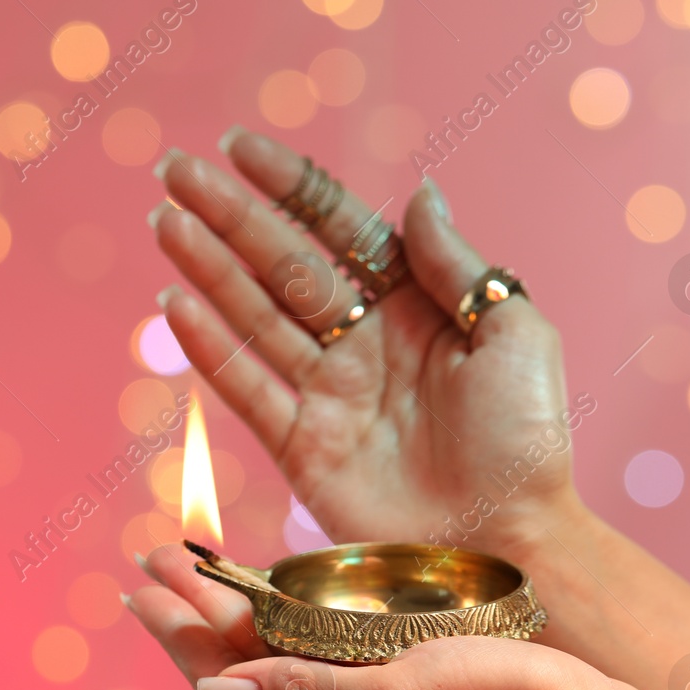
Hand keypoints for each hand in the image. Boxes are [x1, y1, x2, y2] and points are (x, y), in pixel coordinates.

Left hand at [128, 546, 651, 689]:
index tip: (144, 575)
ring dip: (234, 621)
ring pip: (278, 669)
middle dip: (193, 615)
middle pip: (241, 670)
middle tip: (152, 560)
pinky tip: (284, 618)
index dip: (180, 625)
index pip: (225, 676)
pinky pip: (321, 671)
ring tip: (198, 578)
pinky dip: (287, 636)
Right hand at [150, 129, 583, 554]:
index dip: (290, 187)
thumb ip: (456, 266)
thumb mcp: (514, 336)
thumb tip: (419, 194)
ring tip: (163, 221)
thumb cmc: (526, 443)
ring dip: (207, 267)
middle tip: (173, 172)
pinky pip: (247, 387)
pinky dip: (209, 348)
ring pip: (254, 315)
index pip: (339, 229)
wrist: (509, 541)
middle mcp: (363, 341)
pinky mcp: (301, 447)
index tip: (237, 147)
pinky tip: (174, 303)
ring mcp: (328, 394)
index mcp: (416, 306)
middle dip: (227, 215)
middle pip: (282, 264)